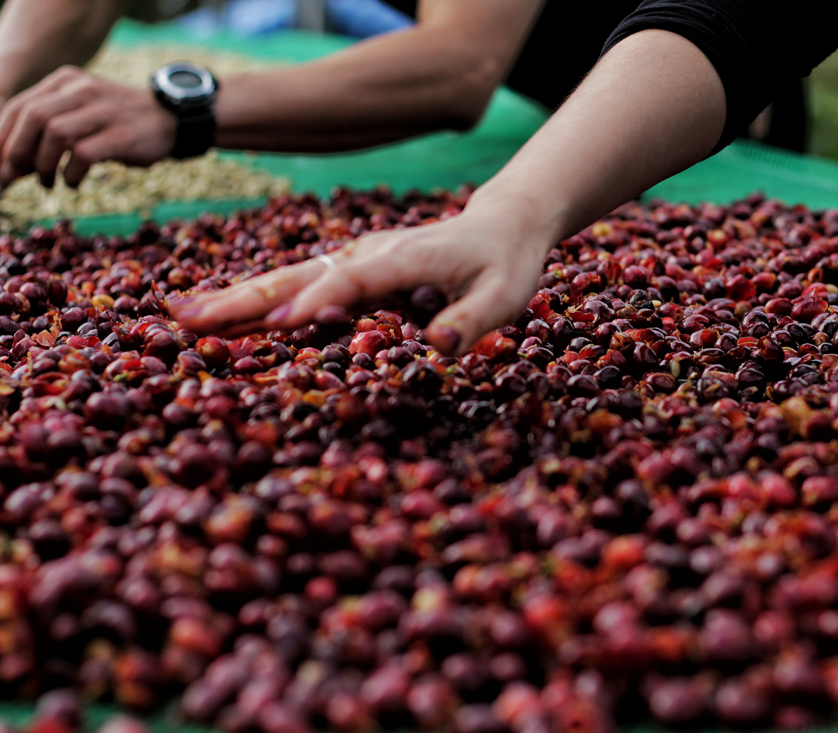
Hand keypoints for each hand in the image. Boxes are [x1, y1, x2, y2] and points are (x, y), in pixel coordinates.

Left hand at [0, 65, 175, 188]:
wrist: (170, 120)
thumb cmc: (119, 123)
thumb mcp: (82, 113)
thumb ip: (49, 128)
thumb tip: (12, 163)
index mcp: (65, 81)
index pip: (20, 106)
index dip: (2, 137)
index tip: (0, 163)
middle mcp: (82, 89)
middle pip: (33, 117)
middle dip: (17, 151)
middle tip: (14, 176)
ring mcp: (104, 110)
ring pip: (55, 133)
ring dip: (43, 164)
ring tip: (46, 182)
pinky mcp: (122, 134)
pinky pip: (84, 153)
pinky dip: (71, 173)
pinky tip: (73, 183)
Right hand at [168, 204, 553, 354]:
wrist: (499, 225)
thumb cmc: (504, 264)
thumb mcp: (504, 295)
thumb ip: (473, 319)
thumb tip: (438, 347)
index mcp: (406, 259)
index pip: (356, 282)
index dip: (319, 301)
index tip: (279, 322)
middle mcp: (369, 255)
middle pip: (300, 276)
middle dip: (247, 298)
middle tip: (189, 319)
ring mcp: (354, 260)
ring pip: (288, 278)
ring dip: (238, 299)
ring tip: (183, 317)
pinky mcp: (349, 270)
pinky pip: (298, 286)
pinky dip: (259, 301)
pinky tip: (224, 320)